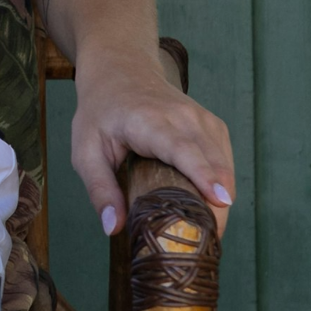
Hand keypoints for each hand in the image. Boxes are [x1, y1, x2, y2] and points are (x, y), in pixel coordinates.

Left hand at [69, 45, 234, 237]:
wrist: (119, 67)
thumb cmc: (100, 111)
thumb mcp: (85, 149)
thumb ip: (99, 188)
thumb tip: (114, 228)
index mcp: (148, 120)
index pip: (182, 148)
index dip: (203, 174)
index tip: (221, 201)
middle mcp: (181, 116)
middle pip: (211, 162)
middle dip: (216, 205)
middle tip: (206, 243)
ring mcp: (201, 118)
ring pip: (224, 165)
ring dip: (221, 199)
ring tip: (207, 232)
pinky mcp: (212, 125)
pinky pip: (225, 160)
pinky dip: (222, 184)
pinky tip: (209, 206)